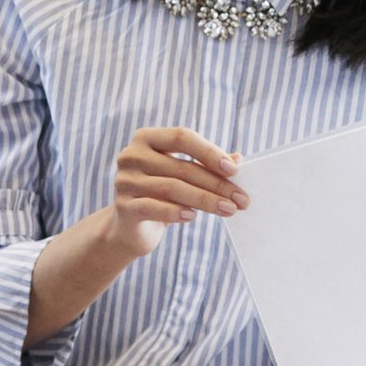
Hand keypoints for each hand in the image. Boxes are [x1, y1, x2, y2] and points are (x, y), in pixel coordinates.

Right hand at [106, 127, 246, 256]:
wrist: (130, 227)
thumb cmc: (161, 194)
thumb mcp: (182, 176)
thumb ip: (206, 164)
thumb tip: (238, 158)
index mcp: (146, 138)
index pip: (182, 137)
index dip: (209, 152)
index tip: (234, 169)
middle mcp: (132, 155)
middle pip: (182, 167)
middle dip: (216, 184)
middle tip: (241, 199)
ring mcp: (124, 180)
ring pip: (172, 188)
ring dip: (205, 200)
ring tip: (229, 210)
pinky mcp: (123, 206)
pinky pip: (154, 207)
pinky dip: (175, 212)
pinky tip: (194, 217)